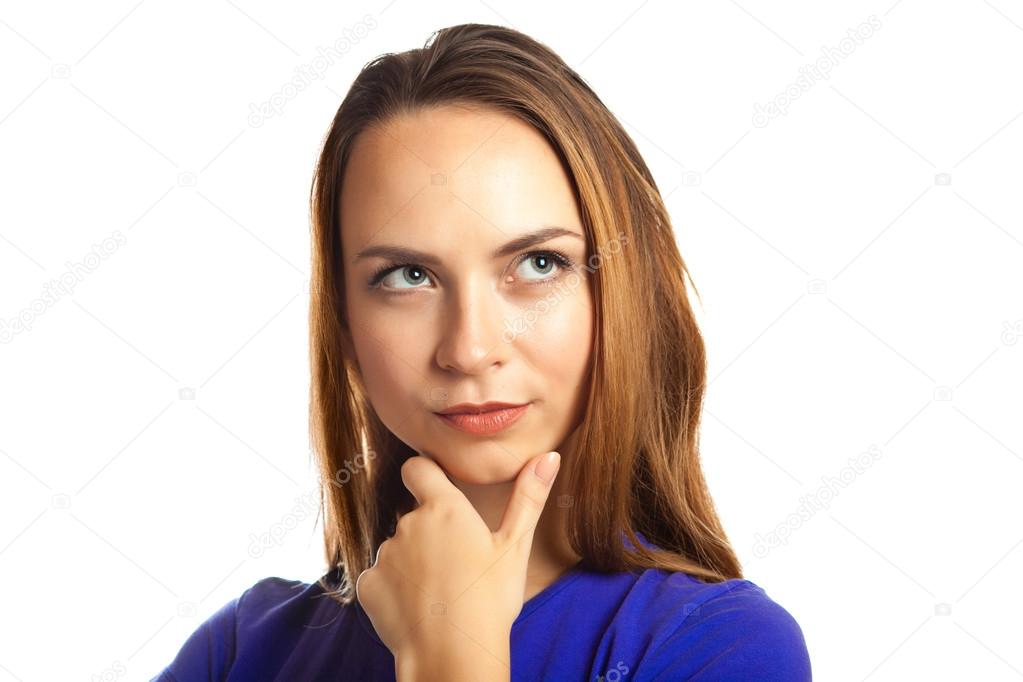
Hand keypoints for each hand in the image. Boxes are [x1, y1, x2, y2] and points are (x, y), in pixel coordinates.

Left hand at [355, 450, 561, 666]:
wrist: (453, 656)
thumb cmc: (490, 600)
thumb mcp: (515, 546)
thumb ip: (529, 497)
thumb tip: (548, 456)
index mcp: (444, 508)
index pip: (418, 468)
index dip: (425, 475)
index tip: (438, 490)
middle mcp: (408, 524)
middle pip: (415, 517)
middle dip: (430, 534)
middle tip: (457, 566)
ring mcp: (385, 554)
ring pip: (399, 550)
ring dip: (413, 564)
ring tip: (440, 593)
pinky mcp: (369, 584)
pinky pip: (381, 579)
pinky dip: (395, 590)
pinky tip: (418, 609)